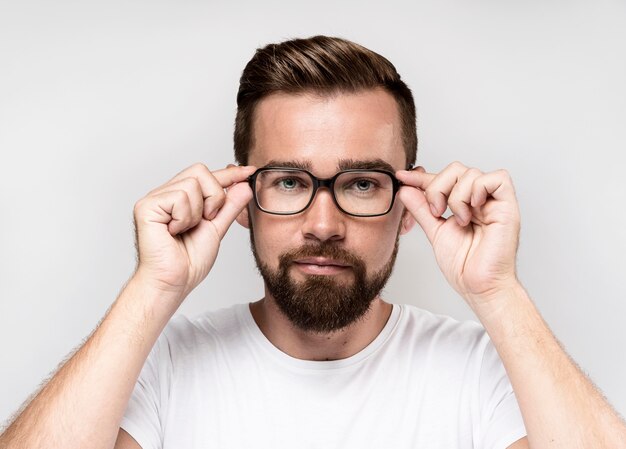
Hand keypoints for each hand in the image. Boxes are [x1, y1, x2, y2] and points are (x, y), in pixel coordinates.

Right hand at [132, 163, 255, 300]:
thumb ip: (229, 207)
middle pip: (200, 171)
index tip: (249, 171)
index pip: (206, 176)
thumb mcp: (217, 229)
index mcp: (181, 198)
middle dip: (214, 196)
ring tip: (186, 229)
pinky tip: (174, 231)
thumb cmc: (188, 262)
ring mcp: (155, 198)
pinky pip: (179, 197)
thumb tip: (244, 185)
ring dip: (198, 212)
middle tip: (207, 219)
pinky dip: (184, 218)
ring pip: (192, 183)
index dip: (229, 173)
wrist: (173, 282)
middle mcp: (166, 194)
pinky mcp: (146, 206)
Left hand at [396, 162, 520, 309]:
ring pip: (472, 172)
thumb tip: (406, 189)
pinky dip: (479, 189)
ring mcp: (494, 202)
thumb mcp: (435, 231)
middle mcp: (479, 200)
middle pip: (456, 169)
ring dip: (456, 195)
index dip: (422, 177)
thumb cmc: (463, 265)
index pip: (443, 179)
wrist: (478, 286)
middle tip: (436, 212)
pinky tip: (472, 209)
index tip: (402, 178)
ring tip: (459, 219)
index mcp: (464, 204)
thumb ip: (421, 210)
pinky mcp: (509, 206)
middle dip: (438, 187)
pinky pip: (497, 178)